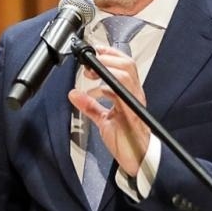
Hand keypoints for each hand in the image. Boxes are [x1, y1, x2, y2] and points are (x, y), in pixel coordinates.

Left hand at [67, 46, 150, 177]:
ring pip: (126, 74)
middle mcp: (134, 95)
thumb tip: (74, 94)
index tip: (95, 50)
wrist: (137, 160)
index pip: (124, 66)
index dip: (110, 54)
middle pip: (128, 64)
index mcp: (129, 94)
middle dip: (108, 57)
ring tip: (91, 72)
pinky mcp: (131, 112)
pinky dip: (107, 88)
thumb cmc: (126, 142)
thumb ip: (90, 106)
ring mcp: (133, 102)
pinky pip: (121, 93)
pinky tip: (97, 90)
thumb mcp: (103, 120)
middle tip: (90, 60)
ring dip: (107, 68)